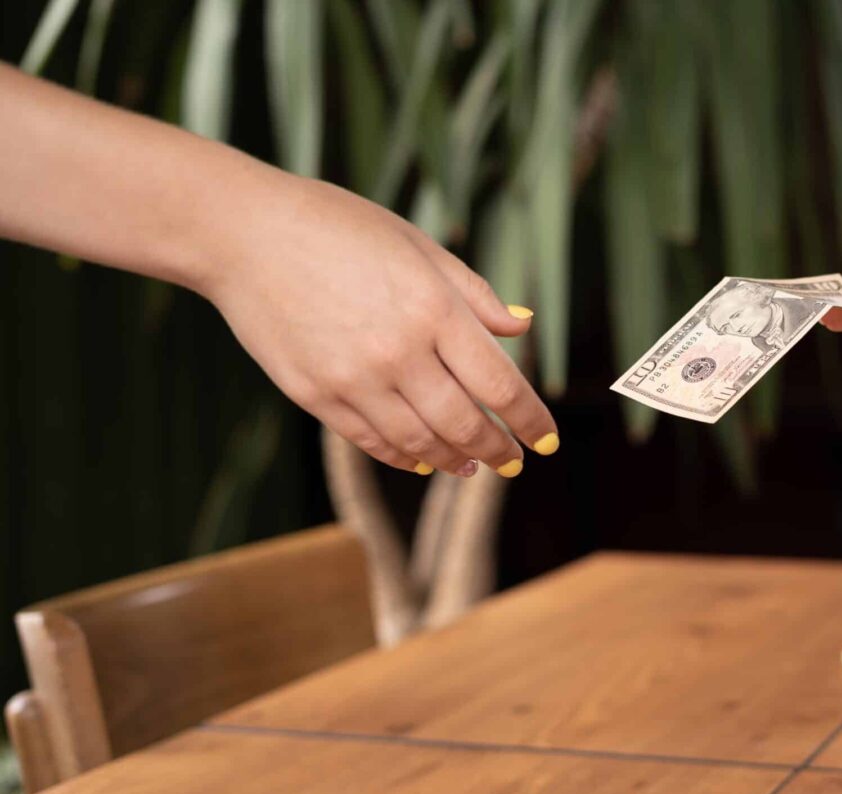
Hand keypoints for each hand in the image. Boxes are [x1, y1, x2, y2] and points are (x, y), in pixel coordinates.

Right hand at [198, 174, 556, 476]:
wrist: (243, 233)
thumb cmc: (338, 228)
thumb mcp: (418, 247)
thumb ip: (474, 294)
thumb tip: (521, 329)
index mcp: (433, 309)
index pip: (500, 385)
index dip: (530, 421)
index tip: (546, 442)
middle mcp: (398, 352)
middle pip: (465, 424)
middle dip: (497, 449)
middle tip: (513, 462)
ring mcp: (353, 379)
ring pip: (420, 443)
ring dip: (454, 461)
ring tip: (471, 465)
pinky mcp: (315, 395)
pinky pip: (372, 442)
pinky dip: (404, 457)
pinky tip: (421, 460)